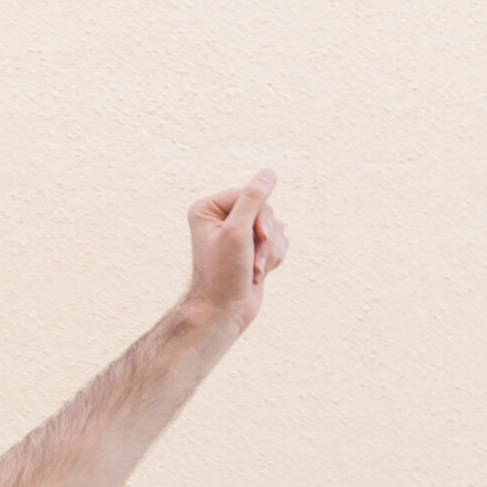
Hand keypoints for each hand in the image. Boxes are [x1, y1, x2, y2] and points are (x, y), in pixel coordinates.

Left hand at [183, 172, 286, 336]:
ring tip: (253, 270)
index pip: (249, 194)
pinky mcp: (253, 249)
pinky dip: (273, 258)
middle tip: (252, 260)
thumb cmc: (223, 275)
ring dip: (269, 250)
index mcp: (209, 208)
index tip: (256, 238)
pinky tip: (258, 274)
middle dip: (265, 236)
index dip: (259, 216)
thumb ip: (253, 198)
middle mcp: (223, 219)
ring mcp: (240, 234)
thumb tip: (269, 173)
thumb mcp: (237, 231)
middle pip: (264, 209)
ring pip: (274, 226)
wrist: (224, 314)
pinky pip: (278, 241)